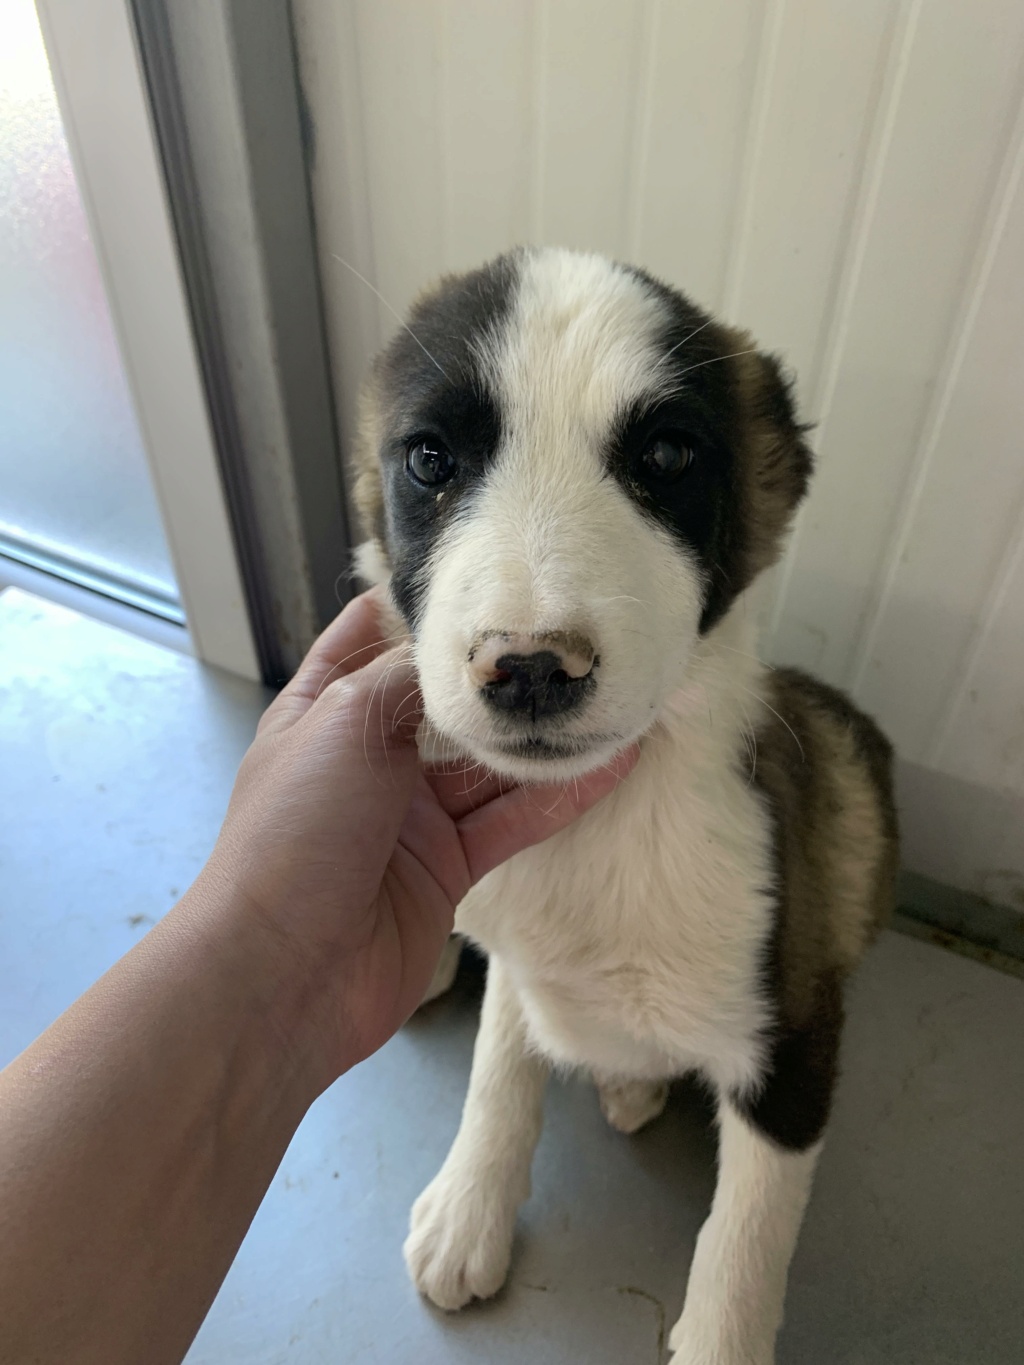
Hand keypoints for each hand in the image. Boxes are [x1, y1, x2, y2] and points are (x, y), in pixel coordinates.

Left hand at [197, 591, 636, 1083]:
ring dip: (541, 734)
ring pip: (488, 763)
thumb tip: (461, 648)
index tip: (486, 569)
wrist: (283, 973)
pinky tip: (612, 764)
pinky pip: (512, 821)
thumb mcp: (341, 723)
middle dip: (497, 670)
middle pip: (444, 699)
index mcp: (323, 709)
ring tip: (610, 692)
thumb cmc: (296, 830)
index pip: (371, 636)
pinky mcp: (449, 866)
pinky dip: (559, 796)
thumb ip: (404, 678)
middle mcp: (369, 756)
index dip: (420, 603)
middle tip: (571, 629)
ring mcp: (411, 814)